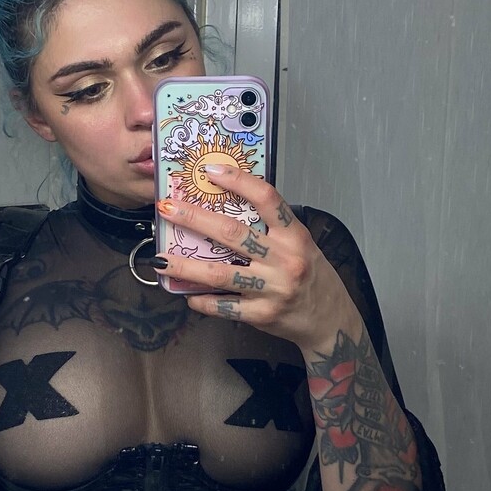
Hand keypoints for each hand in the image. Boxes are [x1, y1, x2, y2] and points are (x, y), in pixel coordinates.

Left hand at [155, 164, 358, 351]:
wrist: (330, 319)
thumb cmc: (312, 276)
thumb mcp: (300, 243)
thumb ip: (272, 227)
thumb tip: (227, 205)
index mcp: (294, 236)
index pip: (267, 199)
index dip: (238, 181)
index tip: (210, 171)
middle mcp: (284, 260)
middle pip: (233, 234)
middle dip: (194, 219)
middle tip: (166, 209)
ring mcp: (272, 289)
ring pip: (220, 274)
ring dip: (186, 266)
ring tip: (161, 259)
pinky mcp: (262, 315)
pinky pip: (225, 307)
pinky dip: (202, 301)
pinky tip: (187, 294)